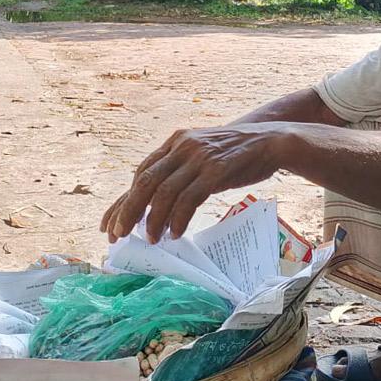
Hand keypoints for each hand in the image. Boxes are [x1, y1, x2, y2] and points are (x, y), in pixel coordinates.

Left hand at [100, 124, 286, 243]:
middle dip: (128, 211)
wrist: (270, 141)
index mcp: (176, 142)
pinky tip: (175, 233)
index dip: (123, 200)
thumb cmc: (235, 154)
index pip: (140, 173)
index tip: (110, 224)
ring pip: (164, 192)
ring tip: (151, 240)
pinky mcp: (216, 170)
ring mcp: (199, 157)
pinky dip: (179, 218)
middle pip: (145, 181)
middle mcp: (183, 146)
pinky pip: (189, 198)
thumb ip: (180, 170)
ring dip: (154, 219)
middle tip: (118, 236)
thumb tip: (155, 203)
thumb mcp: (202, 155)